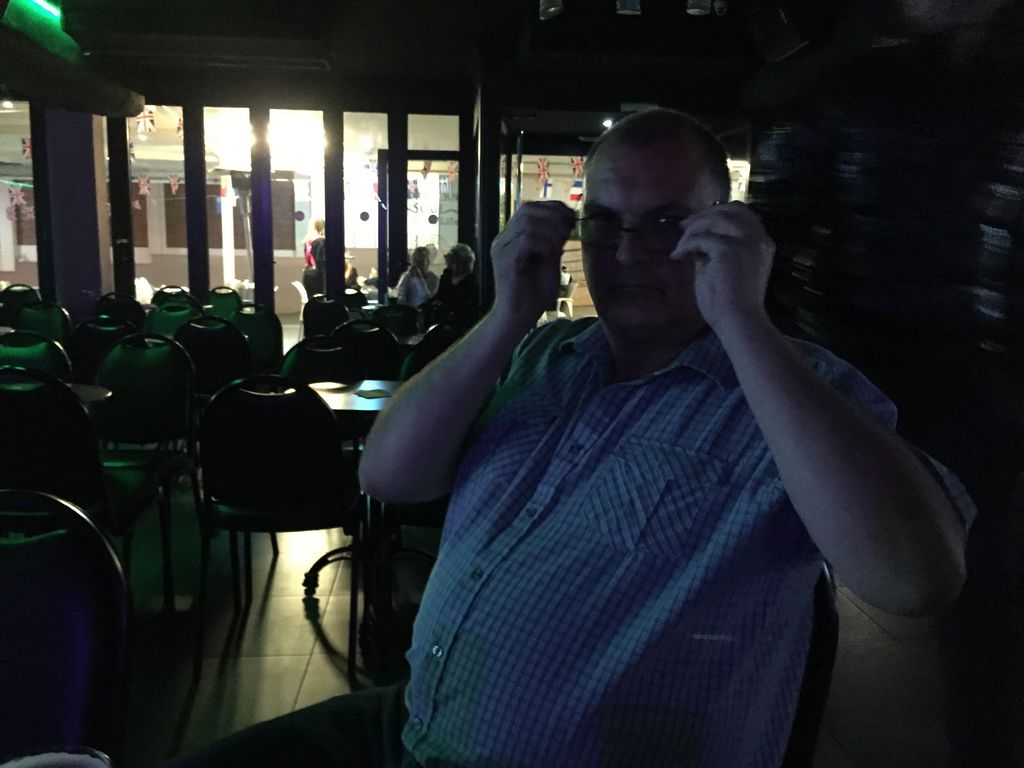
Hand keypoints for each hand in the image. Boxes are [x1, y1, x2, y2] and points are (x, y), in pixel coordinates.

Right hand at [490, 201, 576, 328]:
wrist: (519, 318)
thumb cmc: (534, 294)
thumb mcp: (549, 260)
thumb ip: (554, 241)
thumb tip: (567, 222)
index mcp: (512, 237)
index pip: (530, 208)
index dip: (552, 207)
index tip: (572, 216)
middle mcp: (503, 239)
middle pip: (527, 210)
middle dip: (553, 215)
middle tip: (569, 228)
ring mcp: (501, 248)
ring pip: (528, 222)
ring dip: (551, 230)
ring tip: (561, 244)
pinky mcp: (505, 259)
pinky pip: (526, 239)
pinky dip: (544, 243)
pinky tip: (552, 253)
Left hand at [670, 202, 775, 332]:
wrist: (738, 321)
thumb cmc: (730, 304)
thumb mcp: (722, 270)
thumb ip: (714, 253)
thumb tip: (697, 242)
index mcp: (762, 243)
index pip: (742, 213)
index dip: (719, 213)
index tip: (698, 224)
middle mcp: (759, 238)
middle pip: (730, 209)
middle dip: (704, 215)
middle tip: (683, 226)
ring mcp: (746, 241)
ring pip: (714, 219)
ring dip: (693, 229)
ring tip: (680, 246)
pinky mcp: (729, 249)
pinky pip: (701, 238)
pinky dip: (686, 245)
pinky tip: (677, 256)